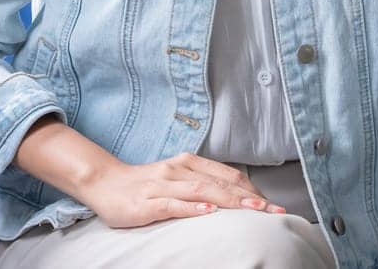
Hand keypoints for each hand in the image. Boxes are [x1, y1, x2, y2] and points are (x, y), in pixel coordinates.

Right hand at [76, 152, 286, 228]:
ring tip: (252, 210)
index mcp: (187, 163)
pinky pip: (172, 204)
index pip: (227, 175)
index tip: (272, 204)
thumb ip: (202, 184)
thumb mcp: (176, 179)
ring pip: (201, 191)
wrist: (104, 182)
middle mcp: (177, 170)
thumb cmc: (144, 184)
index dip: (251, 189)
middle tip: (273, 210)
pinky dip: (192, 208)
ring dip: (229, 201)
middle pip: (219, 183)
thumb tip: (234, 197)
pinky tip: (208, 213)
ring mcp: (161, 185)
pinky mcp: (146, 202)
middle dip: (249, 197)